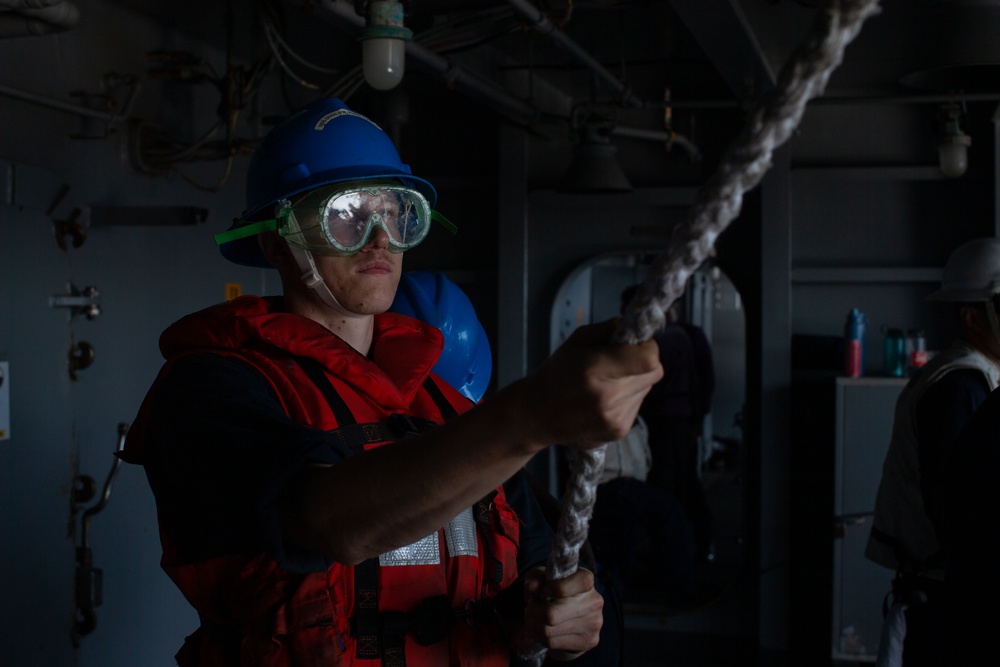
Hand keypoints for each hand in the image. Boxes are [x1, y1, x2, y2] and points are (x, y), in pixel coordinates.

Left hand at [522, 566, 603, 660]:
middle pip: (551, 614)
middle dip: (533, 612)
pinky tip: (538, 630)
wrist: (572, 615)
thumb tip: (532, 587)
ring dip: (533, 625)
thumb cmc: (554, 590)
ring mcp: (593, 623)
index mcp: (585, 579)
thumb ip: (536, 579)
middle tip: (529, 608)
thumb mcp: (542, 578)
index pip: (570, 585)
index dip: (552, 588)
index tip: (543, 591)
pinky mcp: (589, 641)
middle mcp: (594, 601)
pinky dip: (538, 637)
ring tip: (531, 618)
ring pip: (549, 631)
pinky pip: (552, 643)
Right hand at [524, 319, 662, 447]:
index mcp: (594, 369)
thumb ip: (609, 329)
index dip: (648, 347)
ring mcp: (614, 418)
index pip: (648, 359)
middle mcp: (607, 397)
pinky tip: (605, 400)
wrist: (537, 415)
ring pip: (647, 388)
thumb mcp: (576, 341)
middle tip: (620, 363)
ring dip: (634, 381)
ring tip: (607, 384)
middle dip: (642, 362)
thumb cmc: (557, 373)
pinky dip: (627, 398)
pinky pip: (637, 405)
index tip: (636, 345)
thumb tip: (637, 328)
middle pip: (654, 372)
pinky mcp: (618, 431)